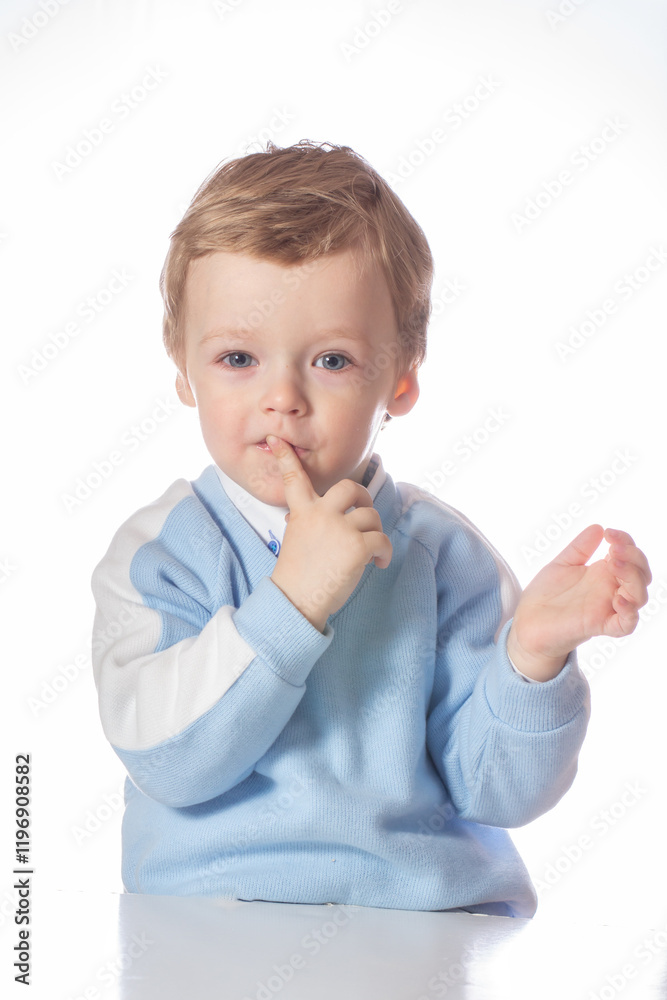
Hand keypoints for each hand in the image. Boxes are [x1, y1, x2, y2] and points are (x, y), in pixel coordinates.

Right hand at [265, 436, 392, 631]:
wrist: (296, 601)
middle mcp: (321, 514)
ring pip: (370, 516)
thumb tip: (307, 517)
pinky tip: (378, 564)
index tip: (278, 440)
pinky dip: (384, 552)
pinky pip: (382, 539)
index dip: (286, 457)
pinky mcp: (358, 546)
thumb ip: (305, 522)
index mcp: (302, 512)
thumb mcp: (295, 541)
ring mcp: (340, 528)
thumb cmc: (297, 577)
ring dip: (375, 533)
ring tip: (370, 553)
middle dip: (363, 496)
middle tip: (365, 510)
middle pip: (349, 488)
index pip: (294, 478)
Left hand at [507, 525, 651, 680]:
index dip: (626, 541)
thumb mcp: (562, 564)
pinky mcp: (600, 626)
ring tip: (613, 563)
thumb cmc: (545, 595)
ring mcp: (607, 608)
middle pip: (641, 574)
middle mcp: (610, 590)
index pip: (629, 555)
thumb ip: (580, 547)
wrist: (527, 621)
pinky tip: (618, 598)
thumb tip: (599, 527)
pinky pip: (626, 623)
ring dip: (633, 577)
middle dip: (633, 557)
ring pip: (639, 596)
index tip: (609, 533)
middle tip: (613, 548)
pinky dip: (629, 611)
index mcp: (603, 573)